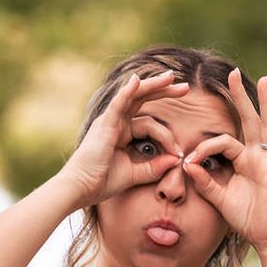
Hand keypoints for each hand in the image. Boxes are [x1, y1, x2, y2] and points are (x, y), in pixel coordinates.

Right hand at [60, 70, 191, 204]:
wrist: (81, 188)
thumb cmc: (102, 182)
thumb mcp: (135, 174)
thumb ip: (155, 167)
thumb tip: (175, 160)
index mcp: (122, 132)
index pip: (149, 123)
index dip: (167, 136)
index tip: (179, 153)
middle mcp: (116, 122)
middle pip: (143, 100)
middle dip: (164, 91)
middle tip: (186, 87)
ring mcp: (109, 120)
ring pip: (134, 96)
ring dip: (153, 85)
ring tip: (171, 78)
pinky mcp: (104, 124)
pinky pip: (118, 103)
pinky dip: (127, 91)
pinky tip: (137, 81)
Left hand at [181, 70, 266, 249]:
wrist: (264, 237)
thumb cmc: (246, 218)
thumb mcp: (219, 198)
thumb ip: (204, 181)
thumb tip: (186, 165)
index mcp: (242, 160)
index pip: (222, 142)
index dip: (203, 147)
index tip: (186, 161)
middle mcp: (257, 156)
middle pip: (248, 120)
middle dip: (239, 97)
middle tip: (232, 73)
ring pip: (266, 127)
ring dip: (265, 103)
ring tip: (264, 80)